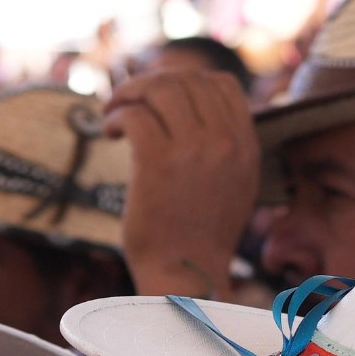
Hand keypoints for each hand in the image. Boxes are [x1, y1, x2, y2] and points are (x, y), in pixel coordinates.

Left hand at [103, 70, 259, 299]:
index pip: (221, 83)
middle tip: (127, 100)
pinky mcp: (157, 163)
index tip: (161, 95)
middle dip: (150, 82)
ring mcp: (192, 150)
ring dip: (129, 93)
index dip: (186, 79)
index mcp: (244, 144)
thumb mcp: (233, 184)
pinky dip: (117, 116)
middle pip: (186, 80)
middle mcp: (223, 141)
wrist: (185, 276)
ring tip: (113, 112)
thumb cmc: (200, 237)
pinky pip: (136, 116)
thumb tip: (197, 112)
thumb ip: (225, 146)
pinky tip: (110, 132)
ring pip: (159, 89)